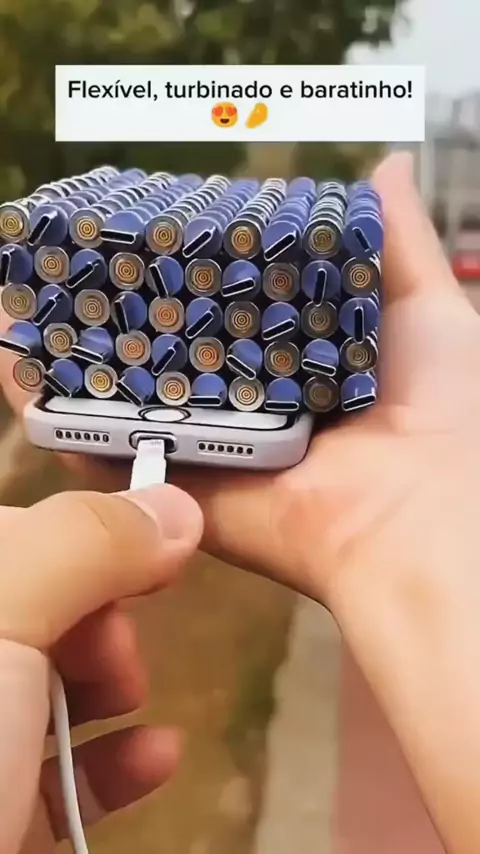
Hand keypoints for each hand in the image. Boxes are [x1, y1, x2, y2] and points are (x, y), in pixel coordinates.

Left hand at [0, 487, 201, 853]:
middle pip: (36, 610)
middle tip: (119, 642)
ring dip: (114, 682)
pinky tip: (158, 755)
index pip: (9, 533)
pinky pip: (64, 778)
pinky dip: (120, 763)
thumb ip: (83, 542)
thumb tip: (172, 510)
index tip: (146, 539)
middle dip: (96, 614)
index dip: (78, 528)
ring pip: (52, 691)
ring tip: (135, 692)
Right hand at [2, 152, 476, 605]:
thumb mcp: (424, 307)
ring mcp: (214, 448)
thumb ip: (392, 240)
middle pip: (168, 351)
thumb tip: (381, 163)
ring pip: (130, 399)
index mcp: (299, 358)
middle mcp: (250, 402)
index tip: (140, 230)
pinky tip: (20, 376)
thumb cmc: (446, 412)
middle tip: (64, 268)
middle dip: (117, 312)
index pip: (226, 305)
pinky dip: (65, 425)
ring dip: (76, 361)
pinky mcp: (186, 488)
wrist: (428, 519)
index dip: (184, 267)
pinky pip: (115, 458)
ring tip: (19, 314)